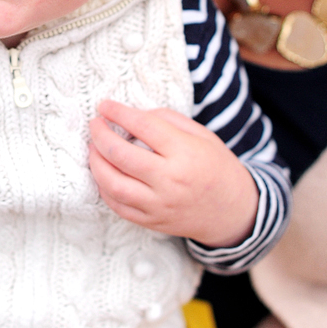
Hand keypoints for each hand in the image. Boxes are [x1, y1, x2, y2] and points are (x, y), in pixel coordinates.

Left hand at [88, 99, 258, 247]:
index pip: (142, 126)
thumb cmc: (216, 166)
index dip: (118, 112)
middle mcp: (170, 180)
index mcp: (185, 153)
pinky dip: (103, 187)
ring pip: (113, 184)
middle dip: (100, 135)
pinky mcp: (152, 222)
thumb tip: (131, 116)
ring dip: (95, 163)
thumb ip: (166, 120)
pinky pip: (117, 206)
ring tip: (93, 148)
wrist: (233, 211)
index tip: (104, 105)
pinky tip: (102, 173)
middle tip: (94, 124)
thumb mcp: (201, 134)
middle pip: (120, 155)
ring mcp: (159, 204)